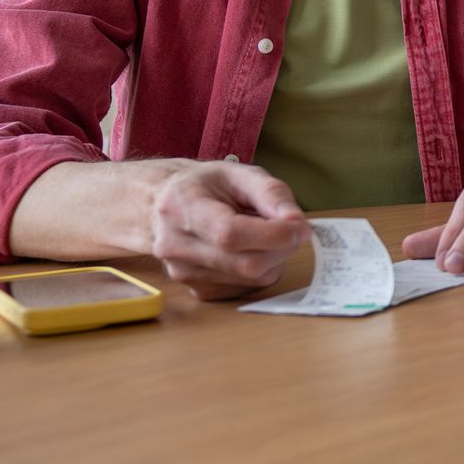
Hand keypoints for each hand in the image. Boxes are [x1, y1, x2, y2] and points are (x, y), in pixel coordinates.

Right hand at [146, 161, 309, 299]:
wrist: (163, 206)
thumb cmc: (205, 186)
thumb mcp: (238, 173)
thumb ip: (271, 193)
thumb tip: (296, 223)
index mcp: (183, 208)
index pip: (230, 234)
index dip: (273, 235)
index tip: (300, 227)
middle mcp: (177, 246)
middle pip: (245, 264)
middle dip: (281, 247)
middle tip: (291, 228)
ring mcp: (184, 274)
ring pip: (251, 279)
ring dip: (273, 258)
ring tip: (262, 233)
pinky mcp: (197, 290)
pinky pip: (246, 287)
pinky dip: (260, 269)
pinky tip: (249, 249)